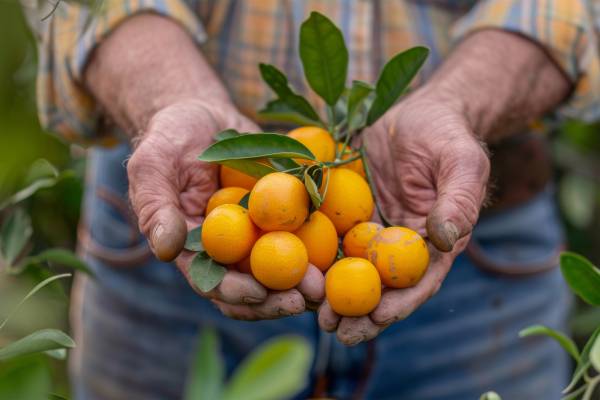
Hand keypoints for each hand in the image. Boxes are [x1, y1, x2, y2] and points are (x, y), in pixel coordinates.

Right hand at [127, 99, 323, 318]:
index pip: (212, 281)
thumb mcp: (153, 165)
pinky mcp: (282, 215)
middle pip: (254, 287)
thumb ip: (155, 205)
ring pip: (282, 269)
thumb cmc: (171, 137)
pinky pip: (303, 235)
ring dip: (304, 282)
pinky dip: (320, 249)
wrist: (204, 115)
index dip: (235, 293)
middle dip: (278, 299)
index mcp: (194, 248)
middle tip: (307, 298)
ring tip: (326, 285)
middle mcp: (228, 249)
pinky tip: (341, 251)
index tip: (258, 292)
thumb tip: (165, 250)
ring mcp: (257, 233)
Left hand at [318, 91, 489, 344]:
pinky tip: (294, 268)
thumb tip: (445, 239)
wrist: (419, 111)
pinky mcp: (348, 213)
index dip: (397, 304)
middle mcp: (399, 244)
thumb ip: (458, 201)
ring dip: (330, 292)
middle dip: (357, 312)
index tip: (376, 319)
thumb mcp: (460, 162)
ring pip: (349, 268)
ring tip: (307, 307)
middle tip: (333, 328)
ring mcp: (371, 230)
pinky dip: (314, 255)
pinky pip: (329, 236)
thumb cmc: (447, 135)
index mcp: (432, 243)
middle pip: (378, 286)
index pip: (416, 283)